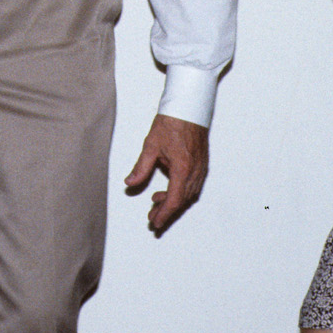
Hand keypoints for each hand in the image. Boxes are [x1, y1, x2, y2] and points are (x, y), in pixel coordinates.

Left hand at [124, 115, 208, 233]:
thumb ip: (141, 168)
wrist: (189, 108)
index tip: (155, 223)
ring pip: (188, 194)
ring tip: (156, 203)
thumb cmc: (172, 123)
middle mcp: (195, 172)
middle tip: (152, 218)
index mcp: (182, 169)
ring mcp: (201, 169)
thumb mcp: (151, 146)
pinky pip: (193, 185)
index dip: (164, 214)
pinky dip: (180, 192)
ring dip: (173, 202)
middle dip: (166, 212)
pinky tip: (169, 190)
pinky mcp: (202, 165)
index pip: (173, 200)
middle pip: (182, 201)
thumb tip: (130, 183)